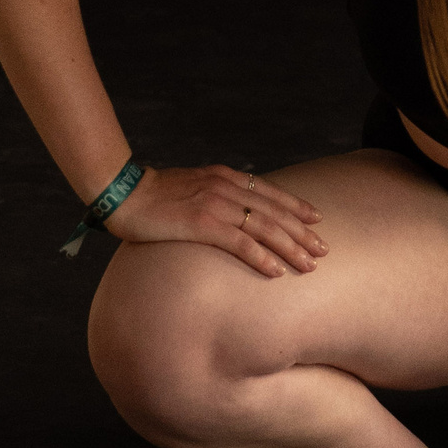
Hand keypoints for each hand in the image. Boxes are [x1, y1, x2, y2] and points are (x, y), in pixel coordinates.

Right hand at [105, 162, 327, 277]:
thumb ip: (216, 195)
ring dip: (290, 247)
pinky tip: (276, 270)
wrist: (123, 193)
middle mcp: (227, 187)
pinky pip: (240, 243)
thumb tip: (233, 211)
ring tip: (310, 264)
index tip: (317, 219)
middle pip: (275, 211)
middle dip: (302, 232)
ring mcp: (216, 204)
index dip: (297, 206)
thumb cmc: (154, 195)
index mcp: (226, 177)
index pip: (271, 192)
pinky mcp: (202, 223)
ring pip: (265, 227)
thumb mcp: (193, 187)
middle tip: (324, 249)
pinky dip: (261, 257)